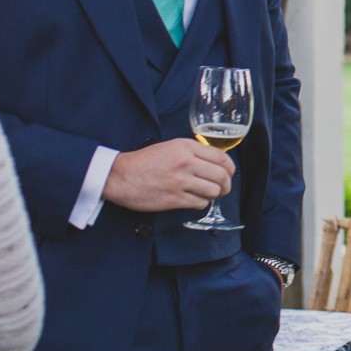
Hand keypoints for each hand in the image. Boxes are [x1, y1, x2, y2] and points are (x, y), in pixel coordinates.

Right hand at [103, 139, 235, 213]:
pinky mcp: (174, 199)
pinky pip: (200, 203)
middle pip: (221, 176)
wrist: (120, 176)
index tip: (228, 174)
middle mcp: (186, 162)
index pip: (221, 157)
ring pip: (213, 191)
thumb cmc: (144, 162)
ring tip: (206, 195)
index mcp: (186, 147)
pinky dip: (201, 204)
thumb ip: (192, 152)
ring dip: (213, 195)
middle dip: (226, 185)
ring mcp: (181, 181)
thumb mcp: (170, 147)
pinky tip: (193, 200)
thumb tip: (214, 163)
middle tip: (222, 189)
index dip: (229, 168)